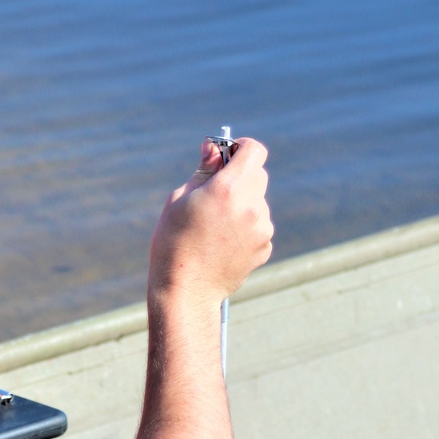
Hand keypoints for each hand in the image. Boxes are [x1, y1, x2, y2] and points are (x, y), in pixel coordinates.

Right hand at [149, 137, 273, 305]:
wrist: (185, 290)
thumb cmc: (173, 242)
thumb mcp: (180, 200)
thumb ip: (204, 171)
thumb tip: (214, 148)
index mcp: (228, 188)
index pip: (254, 150)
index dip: (242, 148)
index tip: (229, 154)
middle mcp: (251, 205)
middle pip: (258, 175)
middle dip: (241, 177)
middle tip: (217, 192)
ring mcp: (261, 228)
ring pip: (258, 203)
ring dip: (243, 205)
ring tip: (215, 227)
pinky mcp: (265, 247)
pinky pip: (259, 226)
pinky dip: (246, 228)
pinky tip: (223, 244)